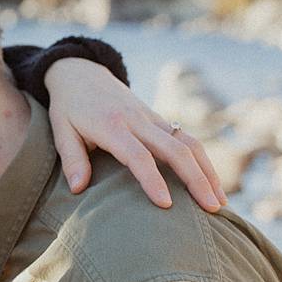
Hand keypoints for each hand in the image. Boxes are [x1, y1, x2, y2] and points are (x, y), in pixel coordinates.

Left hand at [43, 58, 225, 211]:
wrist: (81, 72)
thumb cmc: (69, 106)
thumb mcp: (61, 130)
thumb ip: (72, 159)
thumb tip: (78, 189)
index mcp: (112, 125)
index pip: (138, 155)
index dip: (152, 180)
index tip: (166, 205)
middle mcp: (138, 120)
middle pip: (176, 149)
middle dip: (196, 179)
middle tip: (211, 210)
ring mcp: (152, 118)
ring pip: (190, 142)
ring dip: (208, 172)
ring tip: (220, 202)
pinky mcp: (159, 119)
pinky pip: (187, 139)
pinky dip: (202, 162)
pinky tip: (211, 184)